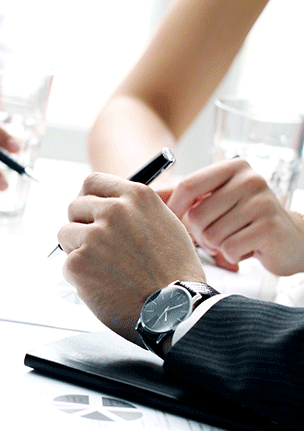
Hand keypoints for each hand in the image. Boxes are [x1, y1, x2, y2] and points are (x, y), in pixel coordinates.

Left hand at [58, 173, 204, 343]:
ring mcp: (94, 236)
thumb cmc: (175, 274)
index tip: (89, 211)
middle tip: (97, 248)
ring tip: (104, 269)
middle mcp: (114, 210)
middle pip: (74, 207)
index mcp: (136, 196)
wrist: (176, 310)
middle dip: (81, 225)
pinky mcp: (79, 262)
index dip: (88, 199)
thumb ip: (135, 211)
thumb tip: (108, 204)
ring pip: (65, 234)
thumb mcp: (167, 225)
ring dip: (77, 250)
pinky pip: (66, 264)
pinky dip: (79, 276)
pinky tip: (103, 285)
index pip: (92, 182)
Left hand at [167, 158, 303, 275]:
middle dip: (200, 234)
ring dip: (216, 246)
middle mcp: (250, 179)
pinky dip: (231, 255)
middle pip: (198, 215)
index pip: (188, 185)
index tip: (171, 223)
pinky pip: (229, 248)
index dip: (173, 209)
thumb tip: (149, 195)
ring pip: (212, 235)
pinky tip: (244, 248)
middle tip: (215, 236)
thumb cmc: (245, 219)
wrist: (291, 239)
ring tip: (232, 240)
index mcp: (233, 167)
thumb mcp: (217, 199)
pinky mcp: (270, 228)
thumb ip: (185, 196)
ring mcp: (263, 202)